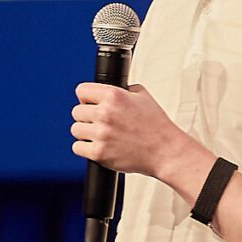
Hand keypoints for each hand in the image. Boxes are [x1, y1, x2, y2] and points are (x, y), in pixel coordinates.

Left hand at [72, 83, 202, 185]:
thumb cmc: (156, 126)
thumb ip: (124, 89)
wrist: (165, 151)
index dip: (86, 98)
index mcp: (114, 95)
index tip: (90, 103)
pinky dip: (85, 148)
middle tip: (98, 122)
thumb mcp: (143, 96)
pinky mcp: (99, 153)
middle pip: (76, 111)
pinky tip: (97, 146)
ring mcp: (101, 134)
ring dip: (85, 133)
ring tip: (98, 135)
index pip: (81, 90)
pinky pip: (77, 148)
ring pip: (75, 129)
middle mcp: (105, 113)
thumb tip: (109, 88)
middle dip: (86, 117)